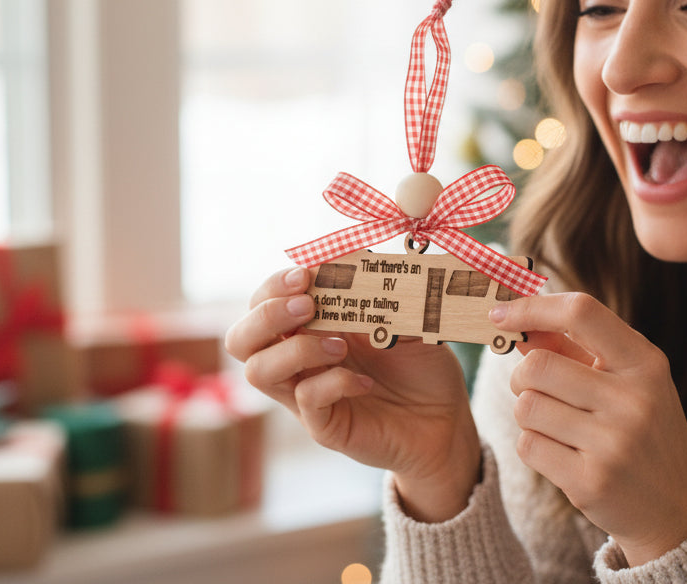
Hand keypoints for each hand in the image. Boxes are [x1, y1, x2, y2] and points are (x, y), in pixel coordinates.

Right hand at [225, 266, 480, 521]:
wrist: (446, 418)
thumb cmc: (420, 364)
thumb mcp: (405, 318)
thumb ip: (380, 292)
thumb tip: (360, 260)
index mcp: (310, 327)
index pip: (262, 303)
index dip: (274, 286)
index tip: (306, 274)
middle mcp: (298, 360)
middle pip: (241, 339)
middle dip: (266, 315)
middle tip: (307, 305)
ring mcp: (306, 395)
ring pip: (259, 372)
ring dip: (295, 349)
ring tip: (340, 346)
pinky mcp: (324, 425)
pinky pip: (306, 401)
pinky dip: (333, 383)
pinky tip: (365, 382)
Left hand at [490, 293, 686, 564]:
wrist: (677, 510)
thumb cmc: (643, 432)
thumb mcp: (625, 382)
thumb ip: (574, 349)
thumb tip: (519, 322)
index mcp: (645, 363)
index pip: (581, 312)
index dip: (533, 307)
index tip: (499, 313)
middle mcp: (634, 399)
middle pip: (538, 365)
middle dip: (521, 376)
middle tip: (533, 389)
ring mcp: (614, 442)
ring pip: (526, 407)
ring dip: (529, 414)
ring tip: (556, 426)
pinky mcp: (591, 481)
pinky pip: (528, 446)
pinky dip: (534, 446)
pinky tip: (562, 453)